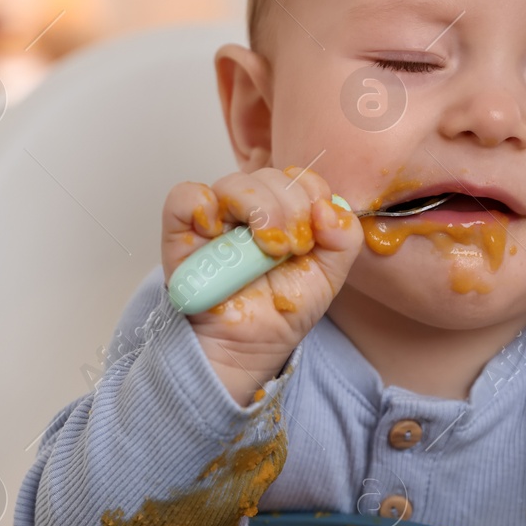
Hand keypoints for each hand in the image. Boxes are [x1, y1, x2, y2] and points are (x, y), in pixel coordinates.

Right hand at [162, 165, 361, 405]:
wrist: (248, 349)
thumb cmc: (281, 311)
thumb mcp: (329, 277)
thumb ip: (345, 240)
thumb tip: (328, 208)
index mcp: (283, 212)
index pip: (299, 178)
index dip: (312, 196)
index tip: (313, 236)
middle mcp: (249, 210)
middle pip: (270, 176)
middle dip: (290, 208)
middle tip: (290, 249)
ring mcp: (215, 218)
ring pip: (233, 182)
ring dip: (258, 208)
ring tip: (265, 248)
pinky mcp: (181, 233)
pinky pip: (184, 197)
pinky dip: (201, 204)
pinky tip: (217, 231)